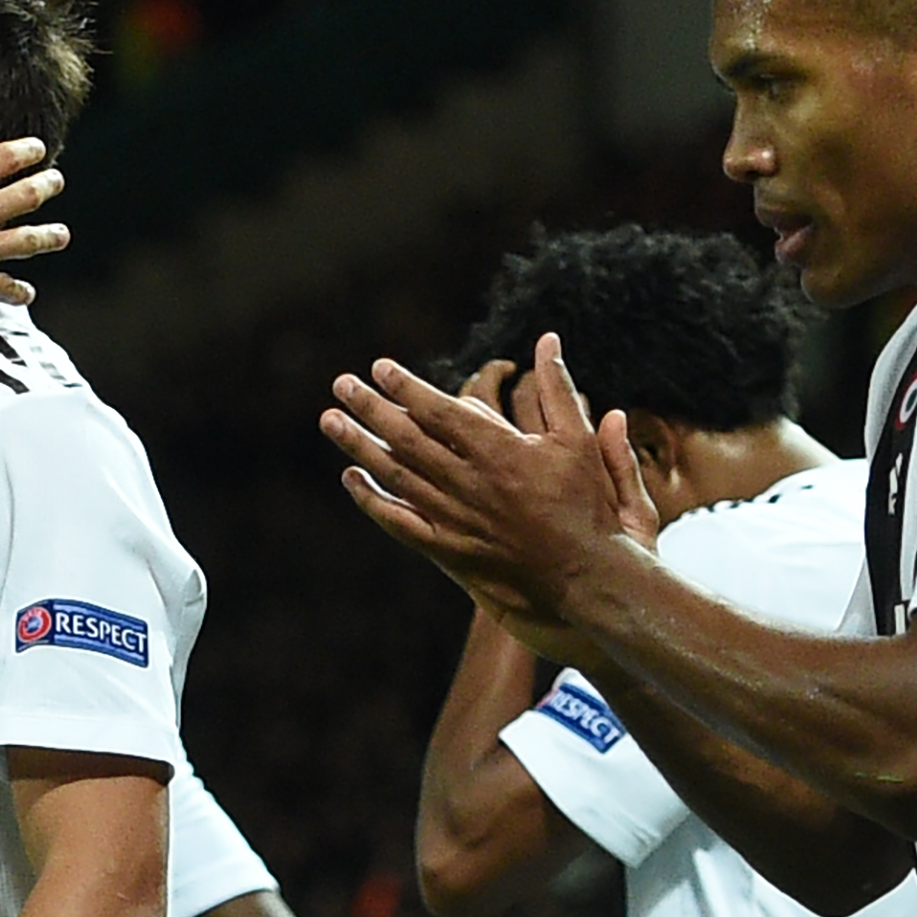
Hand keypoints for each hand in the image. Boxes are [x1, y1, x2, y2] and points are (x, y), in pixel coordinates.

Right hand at [0, 85, 67, 313]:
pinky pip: (6, 287)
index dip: (25, 150)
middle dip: (46, 186)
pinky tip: (26, 291)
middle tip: (57, 182)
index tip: (38, 148)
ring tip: (61, 235)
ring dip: (48, 237)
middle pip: (24, 196)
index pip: (2, 158)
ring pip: (27, 241)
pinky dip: (19, 290)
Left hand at [319, 338, 641, 629]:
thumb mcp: (578, 439)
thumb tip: (548, 339)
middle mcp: (469, 483)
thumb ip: (558, 388)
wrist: (584, 576)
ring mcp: (454, 517)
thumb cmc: (585, 504)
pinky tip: (350, 478)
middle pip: (407, 438)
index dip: (406, 387)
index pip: (439, 411)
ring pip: (395, 476)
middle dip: (370, 408)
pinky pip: (399, 522)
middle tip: (340, 383)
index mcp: (498, 451)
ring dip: (359, 446)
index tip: (379, 367)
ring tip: (330, 421)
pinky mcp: (448, 549)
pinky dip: (371, 500)